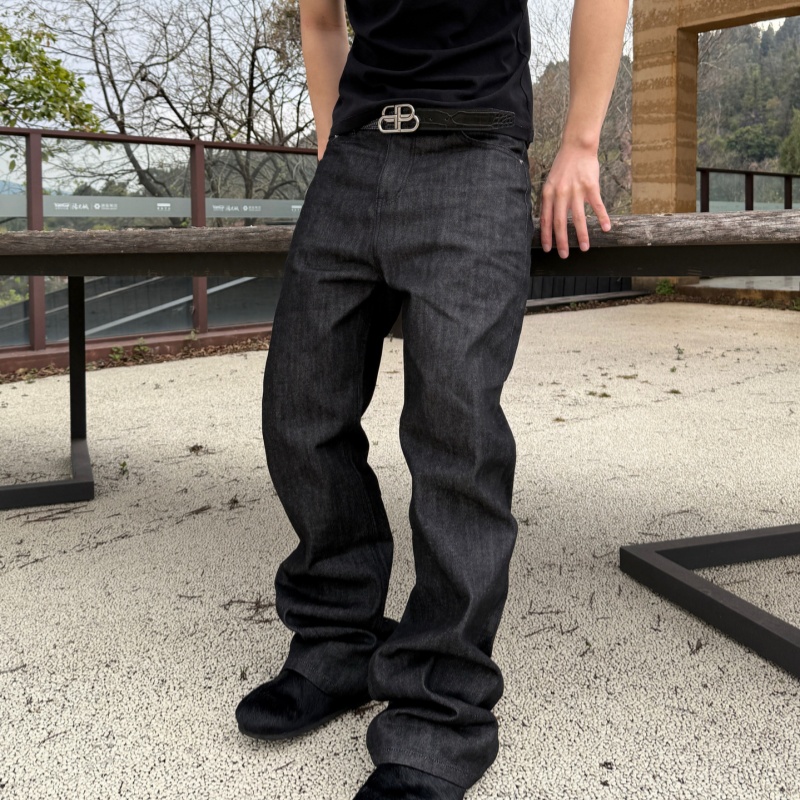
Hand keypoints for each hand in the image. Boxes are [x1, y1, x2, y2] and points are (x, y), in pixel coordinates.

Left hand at [539, 142, 611, 258]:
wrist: (577, 147)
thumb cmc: (563, 166)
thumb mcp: (549, 183)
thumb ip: (549, 201)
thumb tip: (546, 221)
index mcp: (548, 193)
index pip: (546, 220)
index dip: (547, 236)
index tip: (548, 249)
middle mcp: (561, 194)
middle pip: (560, 223)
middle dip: (562, 242)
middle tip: (564, 255)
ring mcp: (576, 190)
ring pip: (579, 218)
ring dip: (582, 235)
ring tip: (585, 248)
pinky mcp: (591, 186)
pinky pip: (597, 206)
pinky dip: (602, 218)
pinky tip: (606, 228)